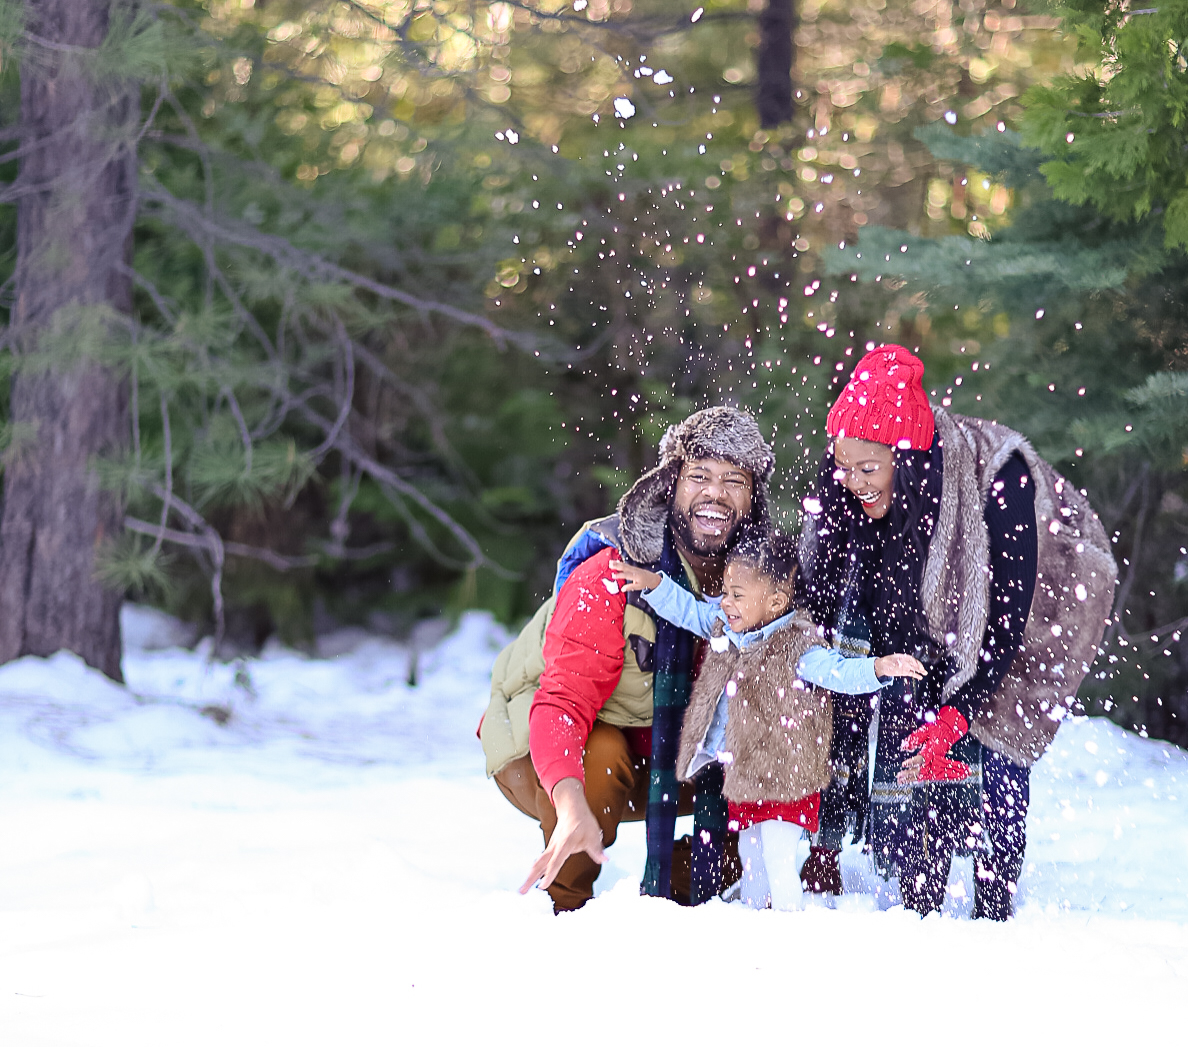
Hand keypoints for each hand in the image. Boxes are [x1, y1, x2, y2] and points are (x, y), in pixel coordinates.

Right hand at [519, 777, 605, 893]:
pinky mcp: (551, 848)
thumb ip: (597, 849)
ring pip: (538, 863)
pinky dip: (535, 871)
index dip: (550, 874)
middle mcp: (555, 846)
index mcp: (564, 844)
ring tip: (522, 890)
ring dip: (530, 876)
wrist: (571, 808)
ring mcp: (551, 847)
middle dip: (531, 878)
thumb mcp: (593, 834)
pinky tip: (531, 879)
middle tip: (521, 892)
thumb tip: (605, 860)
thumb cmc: (583, 821)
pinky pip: (542, 861)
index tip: (543, 886)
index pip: (556, 862)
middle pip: (540, 865)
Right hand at [609, 559, 661, 592]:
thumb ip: (630, 587)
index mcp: (636, 576)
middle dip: (617, 566)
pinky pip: (625, 564)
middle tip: (610, 565)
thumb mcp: (638, 587)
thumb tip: (622, 589)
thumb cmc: (645, 583)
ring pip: (624, 565)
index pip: (626, 575)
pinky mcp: (632, 567)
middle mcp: (634, 570)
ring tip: (610, 562)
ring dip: (617, 563)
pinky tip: (615, 561)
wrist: (652, 578)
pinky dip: (620, 562)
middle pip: (624, 567)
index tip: (613, 575)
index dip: (619, 575)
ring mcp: (633, 568)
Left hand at [873, 654, 926, 679]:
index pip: (910, 658)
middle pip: (914, 663)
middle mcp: (905, 662)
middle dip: (919, 666)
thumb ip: (893, 662)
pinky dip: (916, 675)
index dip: (914, 661)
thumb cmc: (885, 661)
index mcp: (902, 657)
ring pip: (914, 668)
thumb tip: (898, 664)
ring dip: (920, 670)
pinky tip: (921, 677)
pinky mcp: (905, 672)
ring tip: (925, 673)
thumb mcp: (887, 660)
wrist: (882, 666)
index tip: (916, 664)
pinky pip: (912, 673)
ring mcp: (906, 667)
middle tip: (923, 670)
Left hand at [897, 706, 970, 783]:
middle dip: (909, 774)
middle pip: (922, 770)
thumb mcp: (925, 730)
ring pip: (924, 775)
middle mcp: (936, 759)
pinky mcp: (939, 767)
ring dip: (912, 778)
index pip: (922, 758)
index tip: (904, 764)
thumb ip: (914, 739)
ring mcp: (938, 764)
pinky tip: (911, 781)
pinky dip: (919, 779)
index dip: (913, 762)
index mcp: (933, 750)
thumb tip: (904, 747)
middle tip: (899, 776)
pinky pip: (929, 776)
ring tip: (901, 781)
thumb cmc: (936, 730)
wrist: (950, 732)